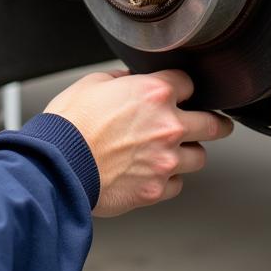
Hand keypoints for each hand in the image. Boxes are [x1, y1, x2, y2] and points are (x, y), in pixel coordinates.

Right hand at [44, 69, 231, 216]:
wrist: (55, 166)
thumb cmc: (69, 125)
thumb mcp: (91, 84)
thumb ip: (121, 80)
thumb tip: (129, 81)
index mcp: (154, 94)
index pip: (189, 83)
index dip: (182, 87)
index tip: (182, 93)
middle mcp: (167, 126)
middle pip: (213, 124)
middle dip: (214, 122)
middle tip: (214, 124)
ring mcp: (165, 160)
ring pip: (199, 157)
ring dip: (188, 153)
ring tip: (173, 152)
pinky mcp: (156, 189)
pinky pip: (177, 184)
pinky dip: (168, 179)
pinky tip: (152, 173)